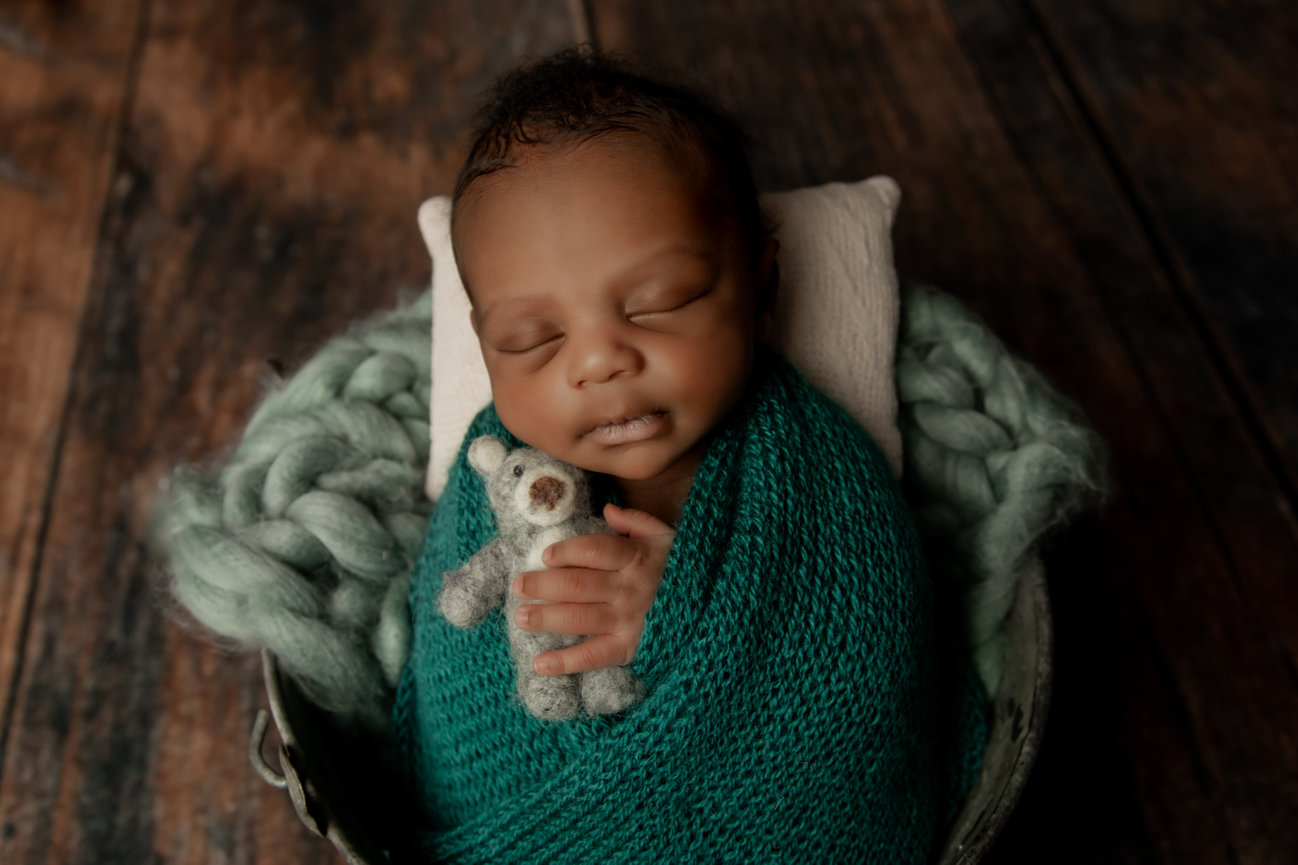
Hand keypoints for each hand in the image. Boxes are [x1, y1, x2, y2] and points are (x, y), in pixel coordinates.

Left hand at [512, 503, 673, 675]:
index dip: (567, 551)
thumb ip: (637, 521)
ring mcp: (629, 620)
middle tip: (517, 585)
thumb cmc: (681, 568)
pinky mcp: (629, 647)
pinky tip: (540, 664)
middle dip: (543, 584)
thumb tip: (608, 510)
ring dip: (546, 618)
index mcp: (636, 558)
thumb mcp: (667, 537)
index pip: (596, 550)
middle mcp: (630, 589)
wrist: (715, 606)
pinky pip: (594, 656)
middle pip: (578, 584)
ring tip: (520, 616)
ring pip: (579, 618)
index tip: (544, 555)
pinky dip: (566, 662)